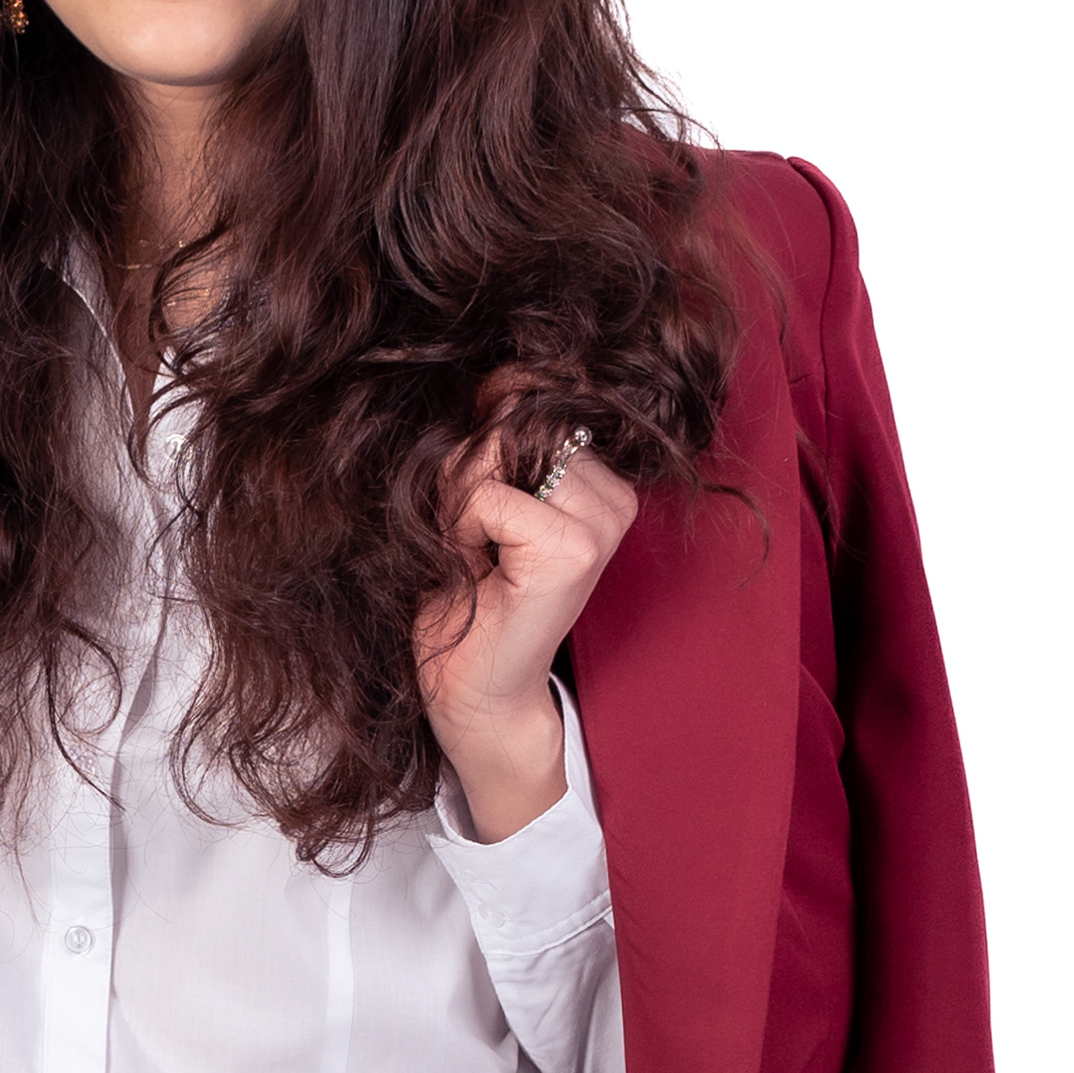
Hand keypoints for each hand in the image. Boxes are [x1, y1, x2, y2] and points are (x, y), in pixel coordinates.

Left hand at [413, 429, 638, 838]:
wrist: (472, 689)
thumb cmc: (469, 599)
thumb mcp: (480, 503)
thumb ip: (498, 443)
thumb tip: (498, 383)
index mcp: (602, 483)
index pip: (527, 405)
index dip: (480, 452)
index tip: (485, 518)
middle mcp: (614, 498)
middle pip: (507, 427)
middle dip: (466, 481)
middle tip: (478, 547)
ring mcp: (600, 524)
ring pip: (491, 456)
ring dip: (461, 509)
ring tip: (480, 560)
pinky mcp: (573, 549)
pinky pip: (482, 496)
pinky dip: (460, 533)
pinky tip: (479, 575)